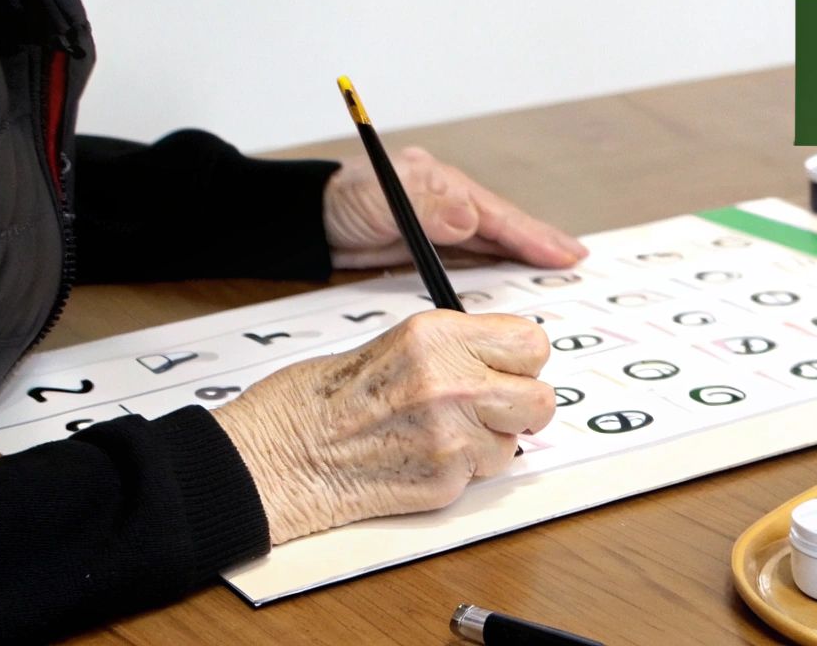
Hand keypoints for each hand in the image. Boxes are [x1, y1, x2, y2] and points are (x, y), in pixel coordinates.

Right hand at [213, 309, 555, 543]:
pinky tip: (418, 458)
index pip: (530, 343)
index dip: (520, 361)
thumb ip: (455, 350)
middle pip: (540, 398)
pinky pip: (482, 476)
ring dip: (487, 443)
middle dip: (519, 407)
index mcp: (438, 335)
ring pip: (513, 443)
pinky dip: (460, 472)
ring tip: (435, 434)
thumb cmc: (318, 400)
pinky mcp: (444, 481)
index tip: (507, 369)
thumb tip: (502, 362)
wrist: (276, 456)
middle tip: (488, 408)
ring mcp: (451, 435)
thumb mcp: (395, 344)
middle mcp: (452, 381)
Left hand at [324, 146, 585, 268]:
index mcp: (443, 185)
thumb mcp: (378, 201)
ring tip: (559, 263)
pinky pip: (473, 254)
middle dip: (541, 241)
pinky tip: (515, 271)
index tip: (564, 251)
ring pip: (493, 239)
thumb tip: (470, 217)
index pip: (496, 214)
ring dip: (525, 252)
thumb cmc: (339, 201)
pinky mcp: (427, 245)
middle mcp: (448, 201)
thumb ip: (425, 209)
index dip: (532, 235)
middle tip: (577, 258)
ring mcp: (440, 223)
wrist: (305, 221)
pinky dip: (499, 261)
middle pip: (504, 224)